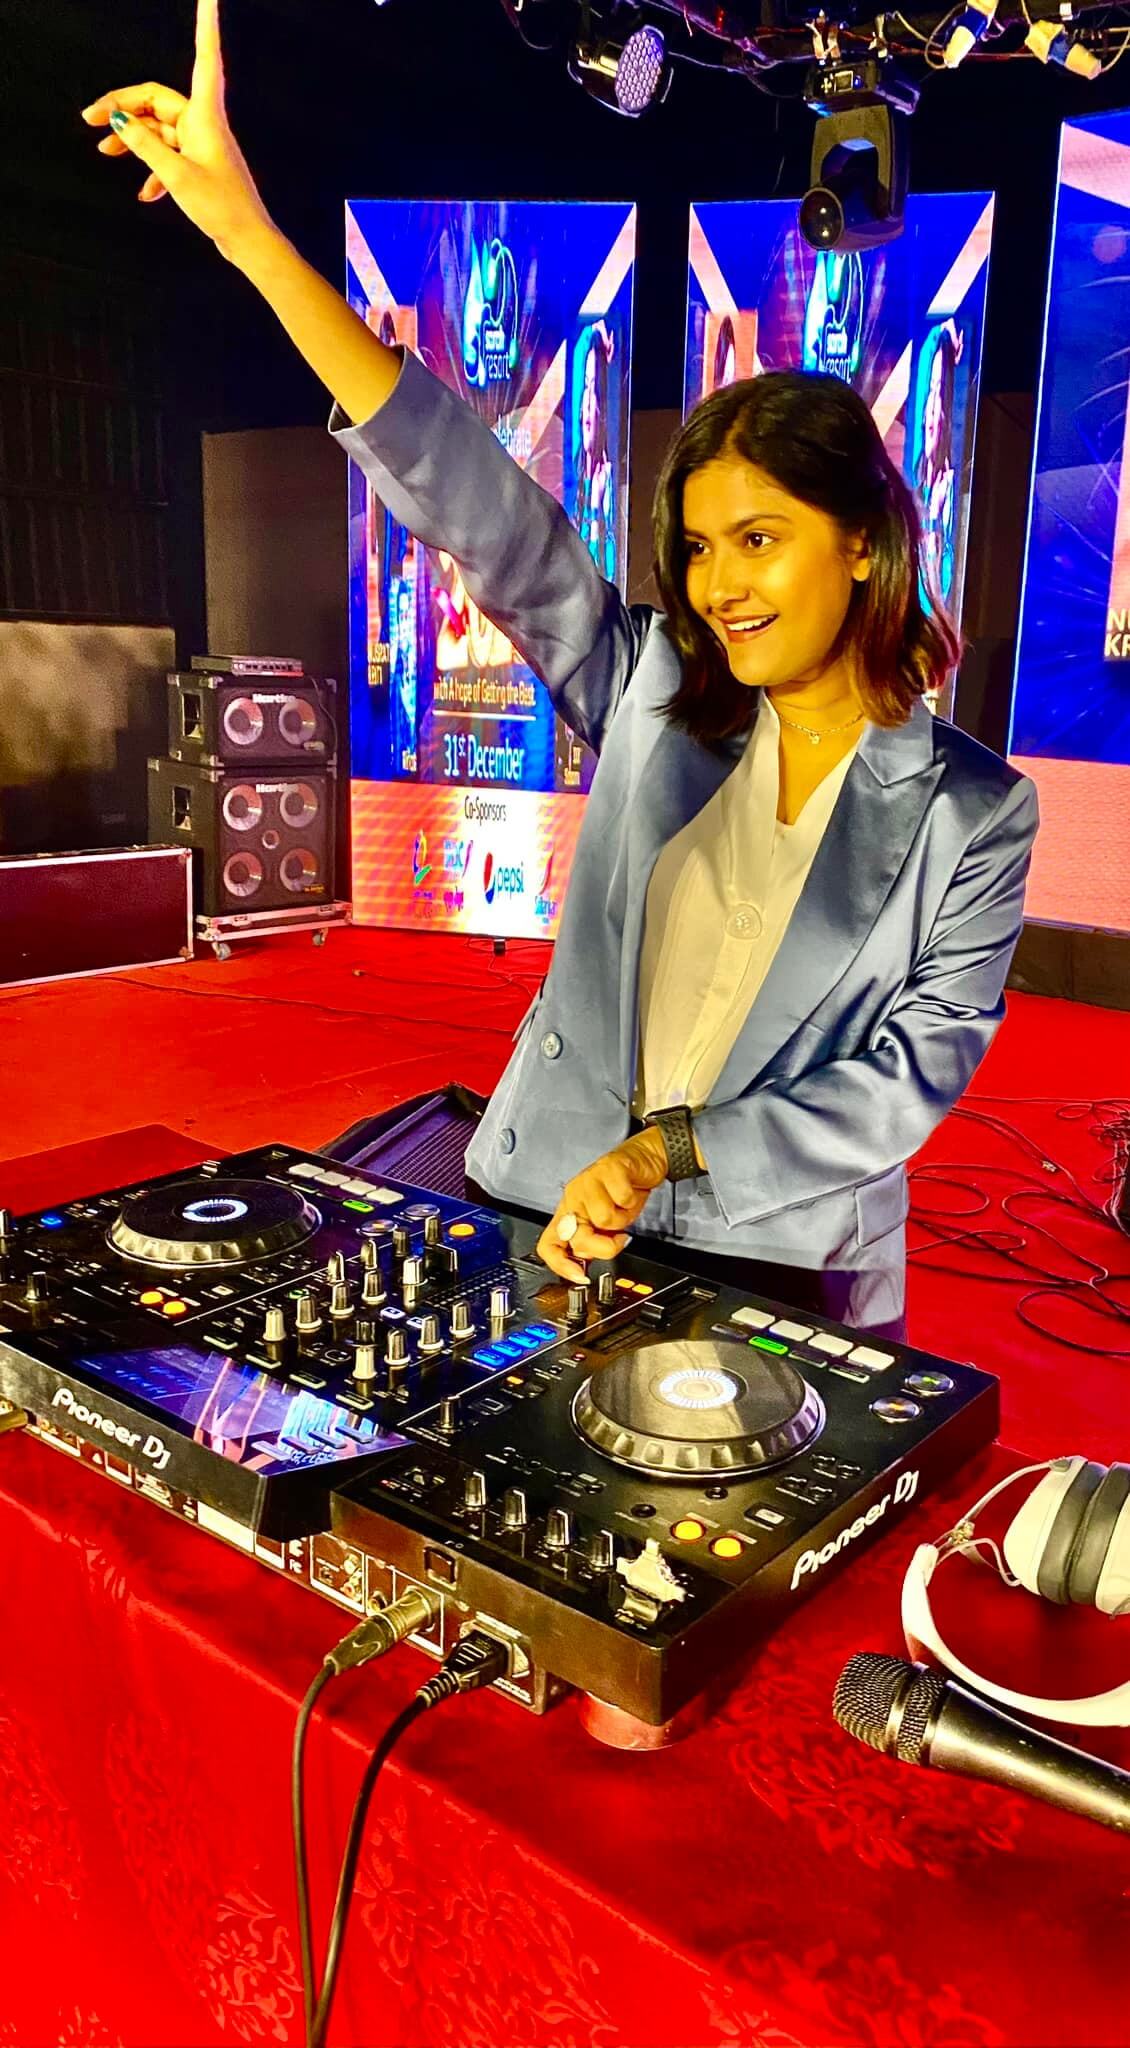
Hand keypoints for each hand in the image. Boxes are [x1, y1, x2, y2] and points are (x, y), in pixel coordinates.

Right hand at [81, 0, 274, 262]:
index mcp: (206, 116)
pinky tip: (144, 193)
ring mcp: (203, 145)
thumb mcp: (176, 175)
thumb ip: (146, 146)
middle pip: (158, 100)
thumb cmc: (221, 208)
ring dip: (134, 139)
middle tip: (91, 122)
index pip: (204, 57)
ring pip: (160, 130)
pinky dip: (154, 170)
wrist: (249, 244)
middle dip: (124, 108)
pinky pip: (171, 157)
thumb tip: (120, 122)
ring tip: (105, 152)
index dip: (206, 25)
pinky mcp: (202, 167)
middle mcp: (205, 124)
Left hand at [535, 1129, 668, 1282]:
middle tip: (619, 1237)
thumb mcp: (607, 1224)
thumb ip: (593, 1241)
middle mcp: (573, 1197)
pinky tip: (630, 1192)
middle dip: (605, 1245)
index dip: (560, 1265)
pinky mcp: (607, 1169)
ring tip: (623, 1207)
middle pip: (577, 1237)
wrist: (643, 1161)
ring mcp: (588, 1182)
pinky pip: (621, 1199)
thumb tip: (585, 1262)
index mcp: (569, 1212)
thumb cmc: (623, 1190)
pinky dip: (631, 1201)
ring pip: (603, 1219)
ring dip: (622, 1219)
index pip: (549, 1244)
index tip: (581, 1276)